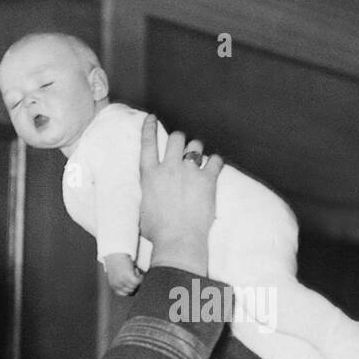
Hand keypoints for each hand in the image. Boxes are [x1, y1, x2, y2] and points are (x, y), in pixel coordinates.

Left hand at [103, 253, 143, 295]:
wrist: (114, 252)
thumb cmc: (115, 260)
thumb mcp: (116, 273)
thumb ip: (121, 280)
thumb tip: (132, 285)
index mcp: (113, 286)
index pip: (125, 294)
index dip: (131, 287)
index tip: (133, 280)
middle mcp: (117, 285)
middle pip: (131, 291)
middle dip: (135, 283)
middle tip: (134, 272)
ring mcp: (123, 282)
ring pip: (135, 286)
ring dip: (137, 278)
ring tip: (134, 269)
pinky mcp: (129, 277)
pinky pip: (138, 281)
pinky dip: (140, 276)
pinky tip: (136, 269)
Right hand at [138, 115, 222, 274]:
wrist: (178, 239)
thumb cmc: (157, 230)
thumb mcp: (142, 208)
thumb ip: (148, 192)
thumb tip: (152, 190)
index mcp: (150, 175)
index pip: (148, 144)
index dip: (149, 128)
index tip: (152, 118)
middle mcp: (169, 168)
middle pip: (176, 138)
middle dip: (179, 139)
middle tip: (181, 147)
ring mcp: (190, 172)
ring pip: (196, 145)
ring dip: (196, 149)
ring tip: (197, 158)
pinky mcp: (208, 179)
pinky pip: (215, 160)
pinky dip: (215, 161)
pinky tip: (214, 166)